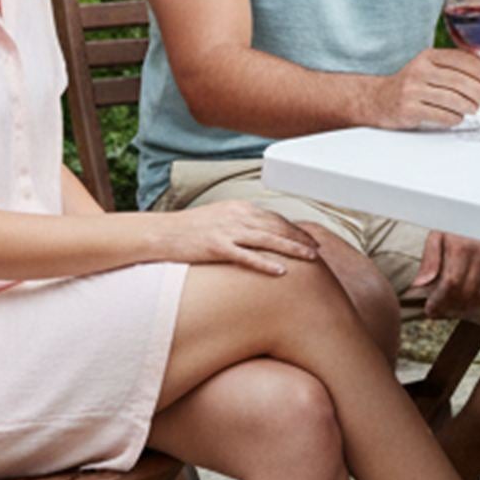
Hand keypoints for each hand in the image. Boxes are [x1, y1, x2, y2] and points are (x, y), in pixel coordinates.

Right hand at [153, 202, 324, 276]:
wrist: (161, 233)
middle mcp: (236, 216)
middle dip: (300, 237)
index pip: (274, 217)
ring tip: (311, 257)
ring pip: (268, 239)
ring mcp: (226, 231)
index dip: (295, 228)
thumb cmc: (190, 229)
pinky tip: (281, 271)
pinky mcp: (216, 247)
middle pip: (277, 226)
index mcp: (238, 208)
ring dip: (292, 248)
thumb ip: (241, 222)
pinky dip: (265, 263)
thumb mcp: (220, 218)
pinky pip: (246, 256)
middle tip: (318, 249)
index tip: (310, 238)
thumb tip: (262, 232)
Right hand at [365, 48, 479, 131]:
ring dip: (470, 106)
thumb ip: (457, 62)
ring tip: (477, 109)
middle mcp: (419, 70)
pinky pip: (440, 115)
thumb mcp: (431, 66)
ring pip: (452, 99)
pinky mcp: (409, 109)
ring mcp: (412, 90)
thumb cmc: (412, 84)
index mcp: (427, 57)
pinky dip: (454, 117)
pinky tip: (458, 117)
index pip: (459, 59)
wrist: (378, 100)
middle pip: (458, 80)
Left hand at [412, 230, 479, 318]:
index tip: (429, 309)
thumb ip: (429, 260)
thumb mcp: (438, 236)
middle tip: (436, 312)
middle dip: (449, 307)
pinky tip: (464, 304)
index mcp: (463, 247)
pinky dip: (477, 303)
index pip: (451, 282)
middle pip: (466, 292)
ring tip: (448, 310)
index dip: (439, 300)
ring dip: (462, 307)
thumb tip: (420, 284)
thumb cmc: (457, 226)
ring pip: (479, 296)